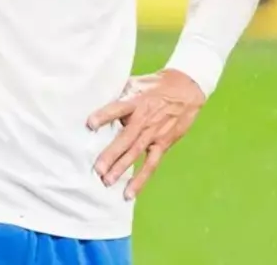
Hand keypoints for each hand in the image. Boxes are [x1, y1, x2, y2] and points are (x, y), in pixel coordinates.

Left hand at [86, 69, 205, 200]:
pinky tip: (129, 193)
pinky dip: (140, 180)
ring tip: (107, 181)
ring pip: (136, 154)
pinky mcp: (162, 144)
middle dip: (111, 154)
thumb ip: (117, 93)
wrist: (186, 90)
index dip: (104, 115)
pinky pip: (151, 165)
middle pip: (126, 138)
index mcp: (135, 101)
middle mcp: (144, 119)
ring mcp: (154, 134)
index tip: (90, 124)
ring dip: (121, 169)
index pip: (118, 108)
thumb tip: (93, 97)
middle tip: (97, 168)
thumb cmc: (154, 86)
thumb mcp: (135, 82)